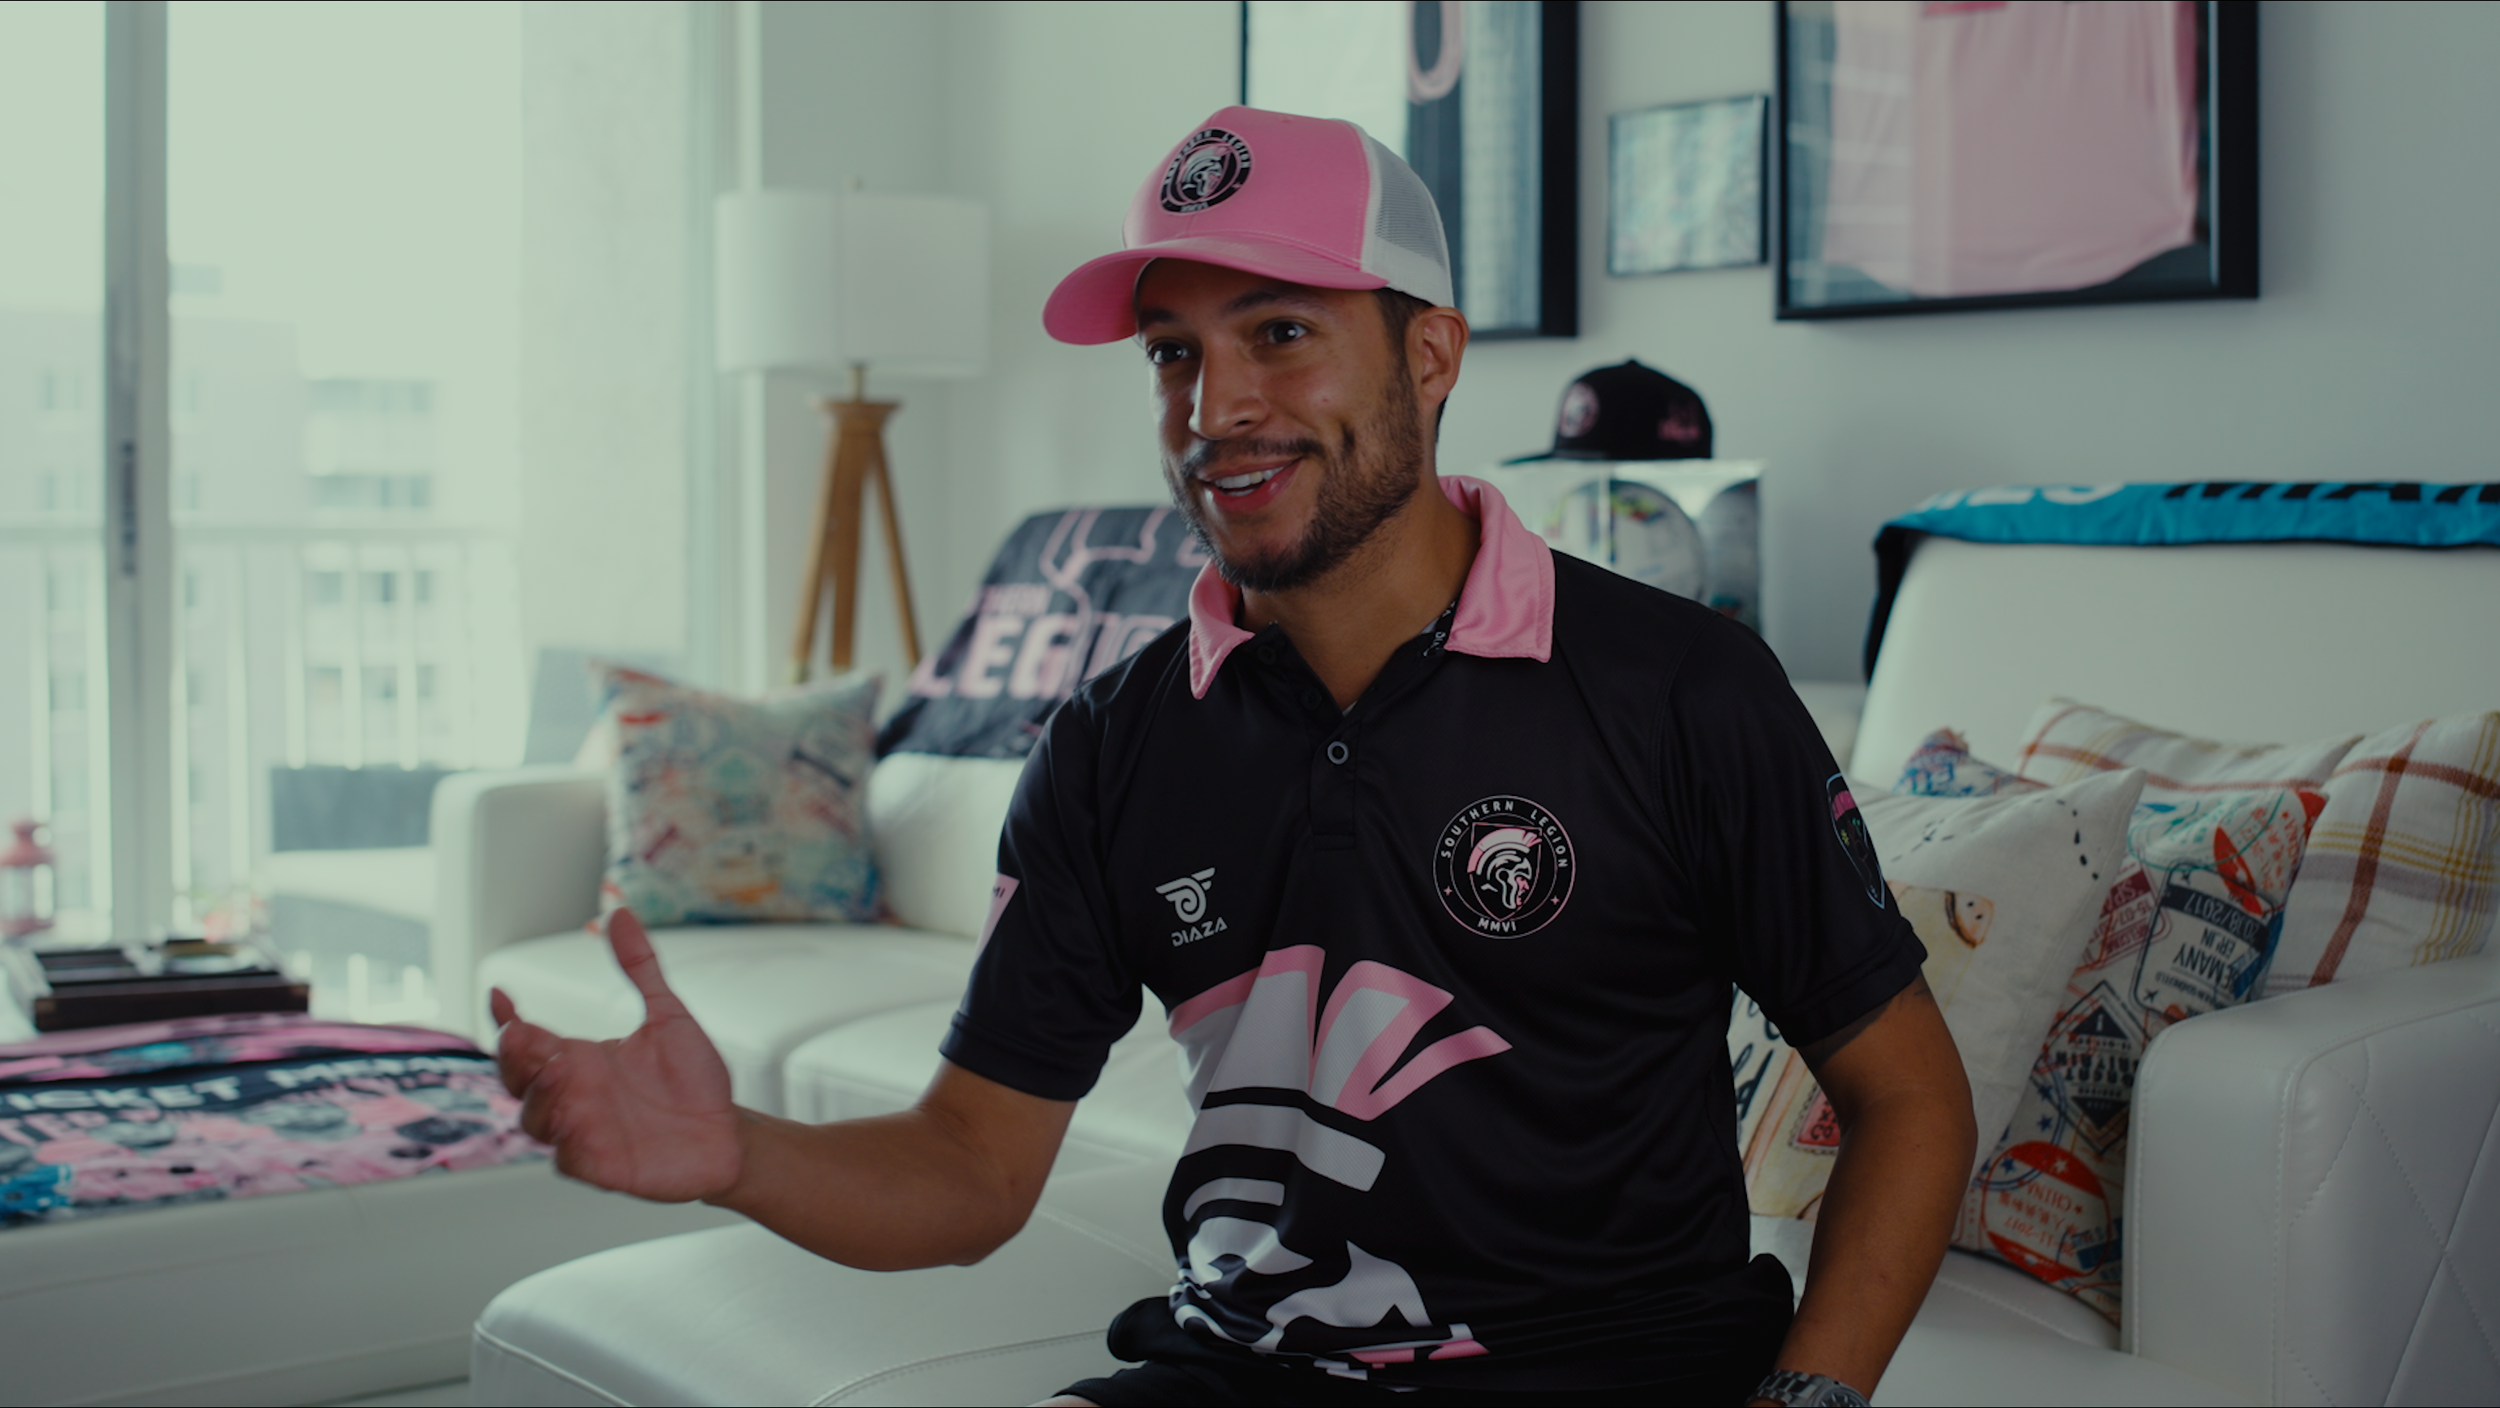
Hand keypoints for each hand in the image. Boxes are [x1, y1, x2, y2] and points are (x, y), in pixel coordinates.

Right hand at [490, 908, 743, 1202]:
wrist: (728, 1135)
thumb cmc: (695, 1082)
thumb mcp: (669, 1017)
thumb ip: (641, 967)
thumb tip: (621, 915)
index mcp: (581, 1059)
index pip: (527, 1039)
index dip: (506, 1018)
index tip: (500, 993)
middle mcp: (574, 1094)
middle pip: (517, 1078)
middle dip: (513, 1058)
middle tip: (523, 1036)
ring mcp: (582, 1130)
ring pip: (534, 1118)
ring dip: (538, 1097)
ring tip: (557, 1074)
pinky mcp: (598, 1165)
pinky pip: (566, 1158)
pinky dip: (565, 1142)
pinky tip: (574, 1123)